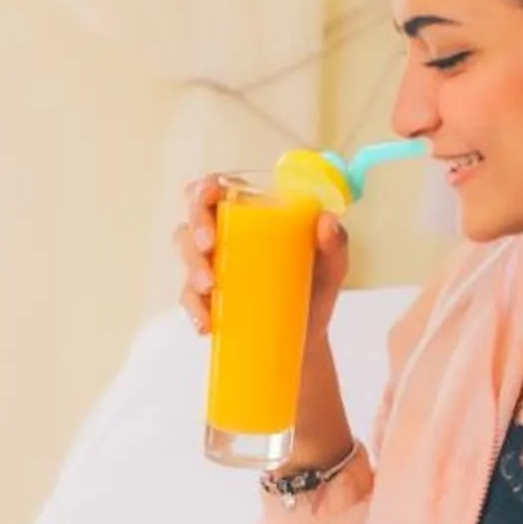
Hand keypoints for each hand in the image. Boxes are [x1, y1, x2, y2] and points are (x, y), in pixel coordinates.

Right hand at [174, 176, 349, 340]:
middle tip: (210, 246)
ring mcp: (212, 268)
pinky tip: (206, 322)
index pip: (216, 189)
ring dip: (193, 268)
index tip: (212, 196)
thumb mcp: (331, 265)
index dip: (205, 187)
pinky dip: (194, 309)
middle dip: (196, 228)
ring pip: (187, 256)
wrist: (307, 336)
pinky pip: (188, 299)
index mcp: (249, 215)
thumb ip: (335, 243)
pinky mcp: (206, 300)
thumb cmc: (314, 288)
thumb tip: (327, 222)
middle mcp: (225, 236)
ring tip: (211, 287)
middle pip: (192, 218)